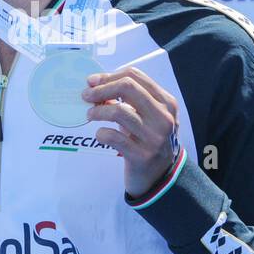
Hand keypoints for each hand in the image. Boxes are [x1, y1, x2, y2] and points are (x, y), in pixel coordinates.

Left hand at [81, 66, 179, 198]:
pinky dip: (101, 133)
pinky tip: (99, 135)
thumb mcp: (147, 117)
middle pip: (128, 87)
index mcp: (166, 102)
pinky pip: (113, 137)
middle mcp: (163, 117)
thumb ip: (129, 100)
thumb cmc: (148, 140)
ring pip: (119, 111)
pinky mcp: (141, 156)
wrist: (161, 177)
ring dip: (98, 111)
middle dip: (102, 88)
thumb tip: (96, 85)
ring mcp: (154, 137)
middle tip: (86, 95)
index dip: (109, 75)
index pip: (135, 76)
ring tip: (90, 115)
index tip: (93, 81)